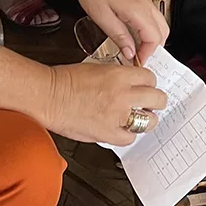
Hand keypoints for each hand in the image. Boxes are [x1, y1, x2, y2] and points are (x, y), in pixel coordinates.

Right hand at [42, 62, 168, 146]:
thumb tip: (129, 83)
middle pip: (157, 98)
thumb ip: (117, 76)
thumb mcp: (97, 67)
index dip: (149, 82)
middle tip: (152, 102)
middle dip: (156, 100)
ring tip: (142, 118)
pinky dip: (128, 135)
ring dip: (147, 119)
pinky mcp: (107, 133)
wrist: (48, 96)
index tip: (147, 86)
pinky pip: (130, 138)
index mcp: (118, 75)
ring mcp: (116, 116)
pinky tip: (123, 130)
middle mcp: (121, 95)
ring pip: (149, 121)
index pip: (150, 77)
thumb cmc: (65, 81)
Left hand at [59, 0, 168, 63]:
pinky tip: (132, 29)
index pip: (155, 38)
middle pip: (163, 30)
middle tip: (139, 56)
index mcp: (137, 8)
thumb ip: (119, 36)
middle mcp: (144, 0)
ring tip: (135, 46)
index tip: (137, 61)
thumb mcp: (101, 17)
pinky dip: (147, 24)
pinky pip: (150, 11)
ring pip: (158, 20)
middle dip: (154, 47)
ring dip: (151, 36)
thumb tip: (129, 52)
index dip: (148, 53)